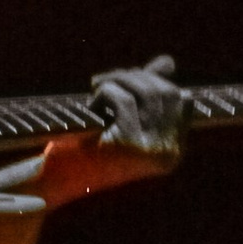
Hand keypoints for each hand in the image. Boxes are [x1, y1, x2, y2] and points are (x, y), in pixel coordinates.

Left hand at [35, 54, 187, 208]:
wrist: (58, 182)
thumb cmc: (89, 150)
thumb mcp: (124, 120)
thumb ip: (147, 92)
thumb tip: (167, 61)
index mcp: (172, 152)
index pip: (184, 101)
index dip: (158, 81)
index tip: (129, 80)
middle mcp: (167, 152)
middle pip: (168, 92)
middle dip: (137, 76)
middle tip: (106, 80)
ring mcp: (150, 150)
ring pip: (148, 91)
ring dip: (120, 80)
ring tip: (98, 89)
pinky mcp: (128, 144)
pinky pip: (123, 99)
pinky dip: (106, 92)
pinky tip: (92, 107)